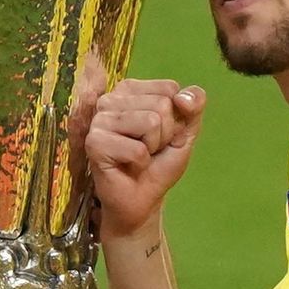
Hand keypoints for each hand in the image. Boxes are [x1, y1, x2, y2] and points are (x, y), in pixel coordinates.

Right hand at [85, 80, 204, 235]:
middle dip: (164, 134)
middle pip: (161, 105)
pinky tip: (128, 166)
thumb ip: (194, 107)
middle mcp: (110, 99)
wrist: (142, 200)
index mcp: (129, 90)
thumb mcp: (185, 132)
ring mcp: (99, 120)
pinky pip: (137, 149)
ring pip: (150, 122)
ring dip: (152, 148)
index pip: (169, 88)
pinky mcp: (94, 143)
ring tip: (138, 156)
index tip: (160, 134)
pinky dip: (141, 162)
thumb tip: (183, 96)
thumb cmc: (159, 163)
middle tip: (148, 149)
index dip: (174, 117)